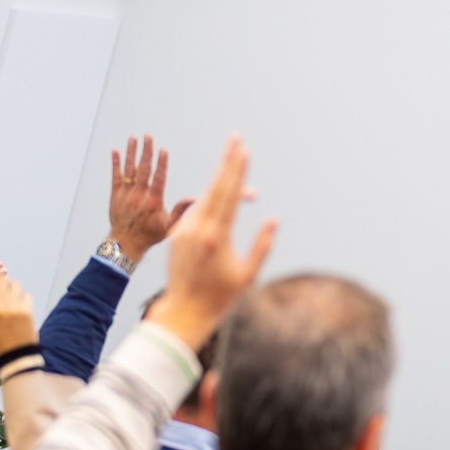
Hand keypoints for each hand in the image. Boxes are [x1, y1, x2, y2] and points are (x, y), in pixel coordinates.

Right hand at [0, 254, 37, 354]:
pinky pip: (26, 295)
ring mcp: (12, 308)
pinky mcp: (26, 311)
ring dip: (14, 289)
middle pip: (0, 281)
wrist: (15, 354)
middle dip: (2, 281)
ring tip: (13, 302)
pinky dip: (25, 300)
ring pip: (14, 286)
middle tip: (3, 280)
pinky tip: (22, 310)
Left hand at [109, 134, 192, 263]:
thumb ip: (180, 210)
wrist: (126, 243)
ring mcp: (126, 194)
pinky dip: (115, 163)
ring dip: (131, 152)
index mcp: (154, 201)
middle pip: (144, 168)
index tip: (163, 150)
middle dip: (146, 150)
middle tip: (148, 136)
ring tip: (133, 138)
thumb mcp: (169, 226)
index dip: (161, 163)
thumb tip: (194, 199)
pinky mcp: (115, 195)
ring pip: (129, 169)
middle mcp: (139, 195)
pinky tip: (116, 151)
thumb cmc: (149, 236)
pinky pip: (115, 176)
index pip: (159, 177)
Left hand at [145, 136, 276, 350]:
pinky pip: (195, 211)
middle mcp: (198, 229)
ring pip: (204, 197)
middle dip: (226, 161)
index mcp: (217, 237)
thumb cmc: (221, 297)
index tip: (243, 151)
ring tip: (230, 159)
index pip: (230, 196)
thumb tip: (274, 219)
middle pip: (215, 187)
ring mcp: (184, 230)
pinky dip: (208, 199)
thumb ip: (262, 245)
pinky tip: (217, 189)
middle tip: (234, 138)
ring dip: (218, 179)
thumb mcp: (248, 275)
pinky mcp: (176, 234)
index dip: (237, 171)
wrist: (184, 310)